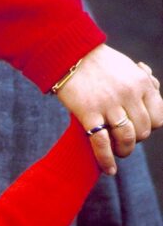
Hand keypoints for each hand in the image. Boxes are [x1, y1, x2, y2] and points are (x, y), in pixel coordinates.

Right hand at [57, 44, 162, 173]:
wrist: (72, 55)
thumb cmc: (101, 64)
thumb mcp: (129, 69)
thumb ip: (144, 82)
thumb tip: (154, 91)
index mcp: (141, 83)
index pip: (158, 117)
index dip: (150, 128)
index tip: (138, 128)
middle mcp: (129, 94)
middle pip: (143, 131)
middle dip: (135, 140)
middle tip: (124, 140)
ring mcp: (109, 104)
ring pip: (127, 139)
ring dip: (124, 151)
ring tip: (118, 153)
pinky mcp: (89, 113)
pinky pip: (102, 143)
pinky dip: (107, 161)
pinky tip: (109, 170)